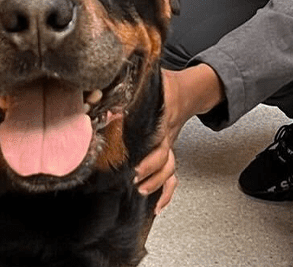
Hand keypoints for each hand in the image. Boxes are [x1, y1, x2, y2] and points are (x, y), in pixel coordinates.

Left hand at [135, 64, 223, 212]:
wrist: (184, 94)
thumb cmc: (163, 89)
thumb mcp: (148, 87)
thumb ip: (127, 96)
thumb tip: (108, 108)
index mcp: (161, 119)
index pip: (157, 133)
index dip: (147, 146)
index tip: (133, 157)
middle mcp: (167, 135)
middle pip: (163, 154)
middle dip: (150, 167)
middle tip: (134, 175)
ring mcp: (169, 147)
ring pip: (169, 168)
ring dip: (157, 181)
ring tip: (142, 190)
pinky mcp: (169, 156)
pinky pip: (172, 178)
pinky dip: (167, 193)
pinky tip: (158, 205)